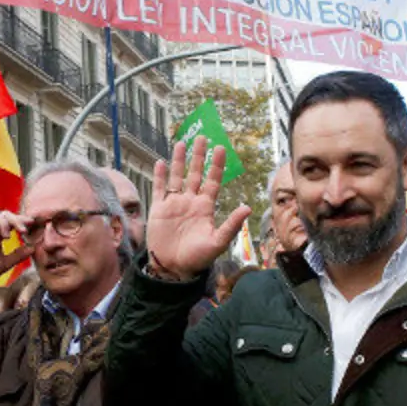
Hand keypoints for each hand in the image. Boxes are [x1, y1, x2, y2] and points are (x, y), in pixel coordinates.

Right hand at [0, 209, 34, 286]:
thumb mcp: (5, 263)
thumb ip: (18, 255)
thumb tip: (33, 248)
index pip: (12, 221)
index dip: (22, 220)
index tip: (32, 223)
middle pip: (4, 213)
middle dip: (16, 219)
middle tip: (23, 230)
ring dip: (3, 223)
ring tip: (8, 236)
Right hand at [146, 138, 251, 280]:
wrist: (172, 269)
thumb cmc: (197, 258)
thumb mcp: (217, 242)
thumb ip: (231, 225)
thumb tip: (247, 207)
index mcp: (205, 207)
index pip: (212, 181)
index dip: (216, 165)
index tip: (220, 148)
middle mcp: (191, 201)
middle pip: (195, 173)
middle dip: (199, 156)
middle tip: (202, 137)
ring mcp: (174, 203)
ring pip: (177, 176)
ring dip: (179, 160)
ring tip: (182, 143)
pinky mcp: (159, 209)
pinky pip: (159, 188)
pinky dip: (160, 175)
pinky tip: (160, 162)